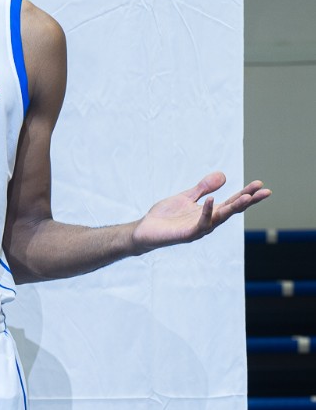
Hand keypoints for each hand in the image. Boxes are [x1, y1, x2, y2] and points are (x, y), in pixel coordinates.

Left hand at [132, 171, 270, 252]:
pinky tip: (211, 200)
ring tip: (247, 197)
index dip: (246, 193)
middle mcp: (207, 222)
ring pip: (220, 218)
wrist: (145, 230)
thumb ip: (203, 187)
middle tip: (264, 191)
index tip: (261, 184)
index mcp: (209, 212)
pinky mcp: (186, 234)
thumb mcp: (187, 197)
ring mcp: (198, 229)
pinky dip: (206, 212)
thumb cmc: (166, 216)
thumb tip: (223, 175)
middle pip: (232, 210)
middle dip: (248, 200)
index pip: (232, 202)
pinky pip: (200, 224)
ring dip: (234, 208)